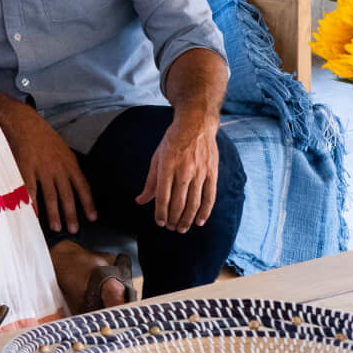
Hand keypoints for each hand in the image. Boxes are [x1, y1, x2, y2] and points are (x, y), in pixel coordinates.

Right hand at [3, 106, 94, 236]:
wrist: (24, 122)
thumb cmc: (43, 136)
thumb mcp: (62, 150)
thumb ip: (68, 167)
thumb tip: (75, 185)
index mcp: (69, 162)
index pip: (83, 186)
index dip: (88, 203)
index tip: (93, 217)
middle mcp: (58, 167)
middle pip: (67, 195)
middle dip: (71, 214)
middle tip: (73, 230)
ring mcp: (42, 168)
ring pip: (51, 195)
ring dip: (54, 213)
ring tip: (57, 227)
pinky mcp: (26, 169)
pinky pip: (31, 190)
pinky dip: (33, 203)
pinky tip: (35, 214)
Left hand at [137, 117, 218, 232]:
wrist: (196, 124)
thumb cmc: (173, 141)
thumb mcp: (156, 158)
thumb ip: (150, 182)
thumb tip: (140, 201)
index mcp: (167, 165)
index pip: (163, 196)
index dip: (160, 213)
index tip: (159, 222)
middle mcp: (184, 170)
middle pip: (179, 203)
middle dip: (173, 219)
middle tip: (170, 228)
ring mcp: (200, 172)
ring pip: (194, 203)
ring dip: (187, 219)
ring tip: (181, 228)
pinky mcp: (212, 172)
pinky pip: (210, 196)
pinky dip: (205, 211)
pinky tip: (200, 221)